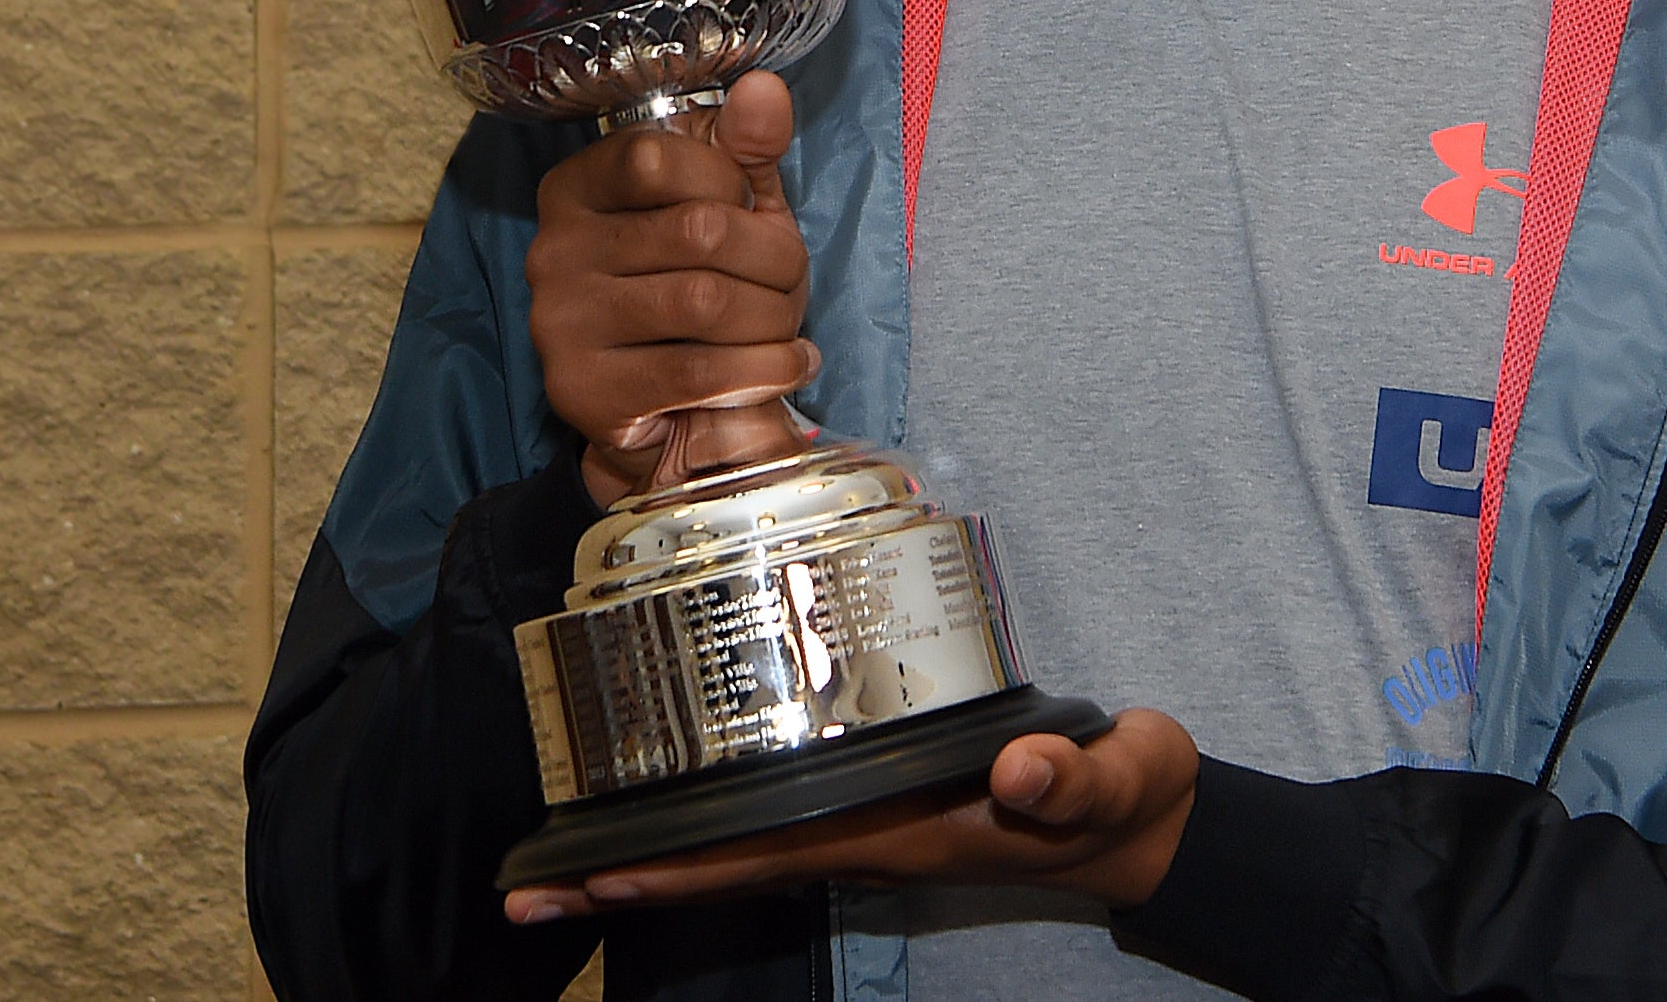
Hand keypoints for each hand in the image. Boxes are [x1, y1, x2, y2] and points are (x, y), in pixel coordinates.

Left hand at [503, 712, 1199, 925]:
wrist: (1139, 821)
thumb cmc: (1122, 796)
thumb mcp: (1119, 776)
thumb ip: (1077, 774)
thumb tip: (1026, 772)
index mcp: (905, 833)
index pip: (770, 855)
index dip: (681, 866)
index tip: (591, 873)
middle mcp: (871, 838)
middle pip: (728, 866)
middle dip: (628, 879)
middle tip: (526, 893)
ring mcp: (873, 826)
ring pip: (742, 849)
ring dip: (655, 856)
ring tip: (563, 863)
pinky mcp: (884, 801)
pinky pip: (775, 820)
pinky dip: (711, 824)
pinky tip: (672, 807)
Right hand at [527, 73, 815, 507]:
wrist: (669, 411)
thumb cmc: (702, 286)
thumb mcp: (731, 206)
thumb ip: (747, 145)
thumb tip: (764, 87)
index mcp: (578, 188)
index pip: (657, 157)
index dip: (726, 182)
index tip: (747, 210)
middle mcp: (554, 249)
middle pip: (697, 230)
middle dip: (776, 260)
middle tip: (792, 283)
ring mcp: (559, 322)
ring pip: (704, 302)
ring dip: (774, 318)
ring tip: (787, 327)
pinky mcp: (581, 390)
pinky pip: (697, 371)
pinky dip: (765, 368)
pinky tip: (787, 364)